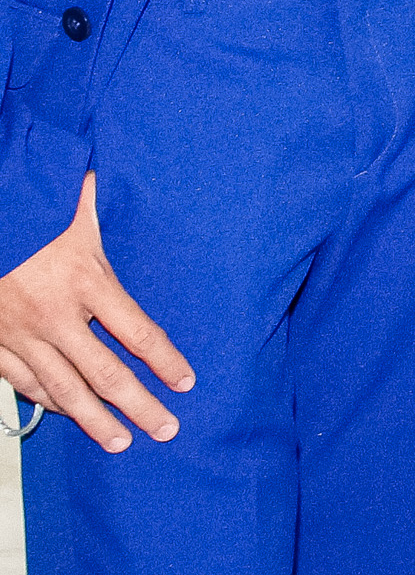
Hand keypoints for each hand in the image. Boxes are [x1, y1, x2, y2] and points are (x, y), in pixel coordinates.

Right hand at [0, 176, 191, 449]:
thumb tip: (133, 183)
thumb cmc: (29, 217)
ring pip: (62, 389)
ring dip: (94, 420)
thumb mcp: (74, 213)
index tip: (186, 383)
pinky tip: (67, 414)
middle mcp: (53, 315)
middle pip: (104, 373)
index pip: (136, 332)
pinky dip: (47, 401)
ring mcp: (18, 334)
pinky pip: (22, 383)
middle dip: (139, 406)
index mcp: (85, 280)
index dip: (164, 361)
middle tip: (167, 431)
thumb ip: (106, 213)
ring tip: (121, 442)